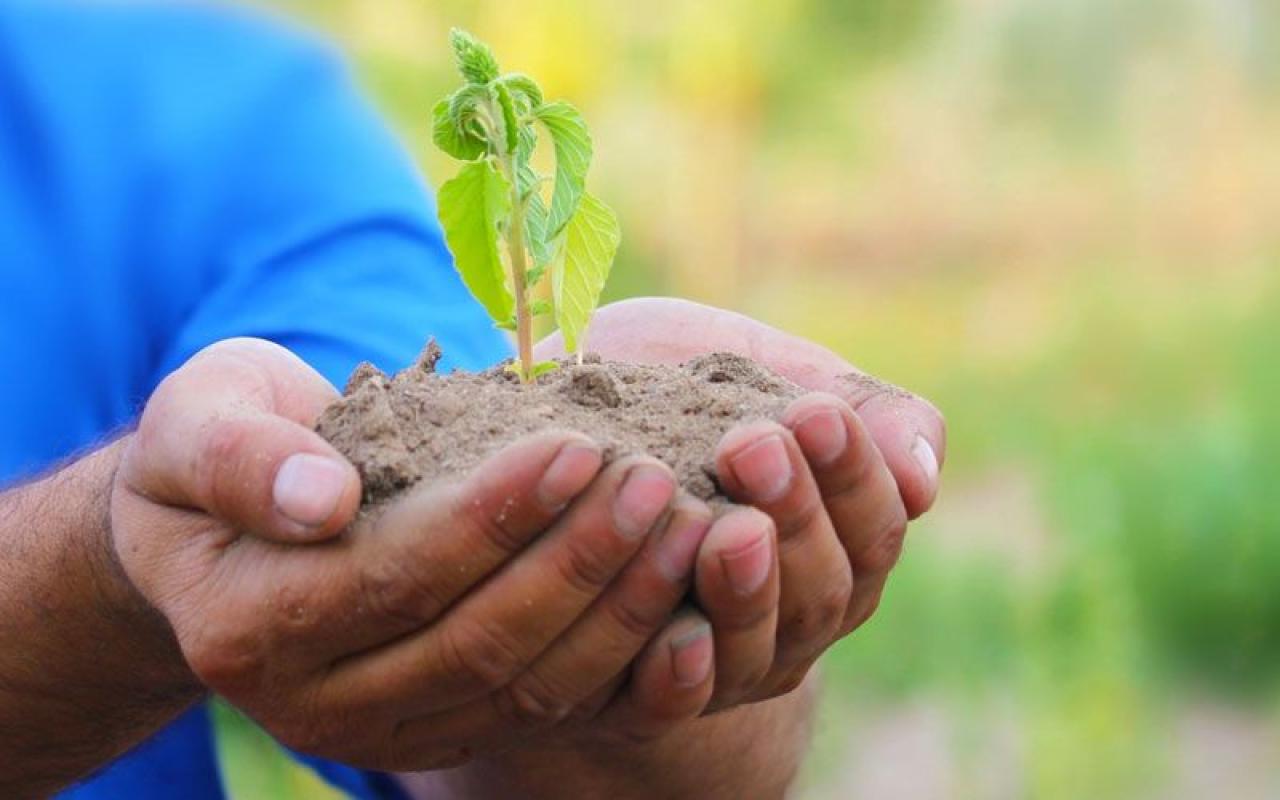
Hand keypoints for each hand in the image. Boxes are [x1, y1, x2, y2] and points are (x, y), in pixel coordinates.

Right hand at [112, 338, 725, 769]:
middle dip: (577, 561)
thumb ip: (239, 456)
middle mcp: (318, 703)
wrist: (221, 530)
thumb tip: (318, 500)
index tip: (576, 446)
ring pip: (527, 688)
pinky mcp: (449, 727)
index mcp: (249, 624)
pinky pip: (549, 703)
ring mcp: (390, 728)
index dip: (492, 517)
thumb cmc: (218, 447)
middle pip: (477, 643)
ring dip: (619, 610)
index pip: (394, 576)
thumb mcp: (196, 421)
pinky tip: (679, 582)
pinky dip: (622, 649)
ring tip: (687, 524)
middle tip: (653, 480)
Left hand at [537, 298, 946, 708]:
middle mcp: (792, 617)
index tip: (814, 412)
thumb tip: (923, 479)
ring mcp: (723, 661)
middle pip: (821, 591)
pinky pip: (672, 701)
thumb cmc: (689, 391)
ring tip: (725, 528)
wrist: (575, 422)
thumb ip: (861, 412)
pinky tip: (676, 634)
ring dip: (745, 590)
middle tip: (753, 447)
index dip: (853, 476)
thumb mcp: (773, 378)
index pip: (874, 528)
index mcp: (840, 546)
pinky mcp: (641, 691)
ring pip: (755, 648)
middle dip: (795, 516)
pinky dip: (680, 675)